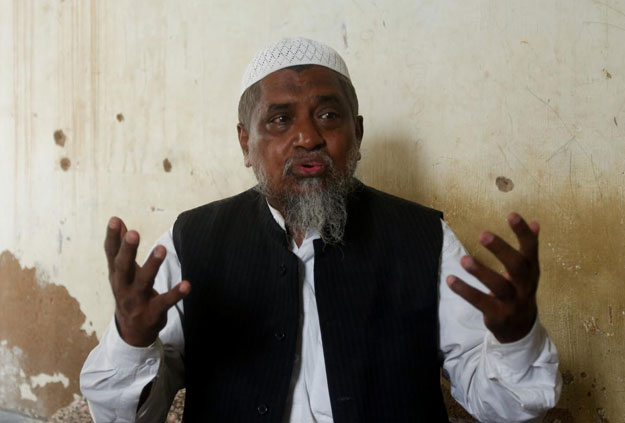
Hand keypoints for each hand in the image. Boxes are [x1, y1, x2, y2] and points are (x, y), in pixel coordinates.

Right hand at [105, 217, 190, 346]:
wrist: (132, 332)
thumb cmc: (129, 293)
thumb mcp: (122, 272)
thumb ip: (121, 248)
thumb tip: (118, 222)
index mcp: (116, 275)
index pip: (112, 254)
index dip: (113, 238)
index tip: (115, 220)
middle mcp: (123, 287)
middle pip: (123, 267)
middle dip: (128, 250)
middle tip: (134, 233)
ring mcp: (136, 301)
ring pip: (143, 282)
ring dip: (152, 265)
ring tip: (162, 248)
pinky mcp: (152, 313)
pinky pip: (164, 302)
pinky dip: (176, 294)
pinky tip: (187, 284)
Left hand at [446, 212, 539, 342]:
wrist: (521, 328)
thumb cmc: (520, 290)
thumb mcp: (527, 270)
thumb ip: (528, 247)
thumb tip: (535, 222)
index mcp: (532, 270)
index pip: (530, 249)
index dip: (522, 232)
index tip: (511, 215)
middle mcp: (525, 285)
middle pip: (517, 266)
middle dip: (501, 249)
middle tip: (483, 235)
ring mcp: (513, 301)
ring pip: (499, 286)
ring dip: (480, 272)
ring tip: (463, 259)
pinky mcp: (498, 315)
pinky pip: (480, 302)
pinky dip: (465, 291)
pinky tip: (450, 280)